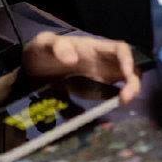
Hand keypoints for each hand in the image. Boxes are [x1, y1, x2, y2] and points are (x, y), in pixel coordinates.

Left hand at [21, 31, 141, 103]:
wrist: (29, 69)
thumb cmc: (41, 50)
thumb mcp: (44, 44)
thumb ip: (57, 47)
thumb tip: (74, 59)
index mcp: (94, 48)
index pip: (120, 49)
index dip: (128, 59)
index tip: (127, 74)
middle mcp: (101, 63)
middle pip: (128, 70)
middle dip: (133, 83)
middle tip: (126, 99)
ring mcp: (97, 80)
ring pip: (121, 86)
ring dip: (125, 96)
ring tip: (118, 106)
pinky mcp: (89, 94)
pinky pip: (102, 102)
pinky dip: (105, 110)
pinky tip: (97, 118)